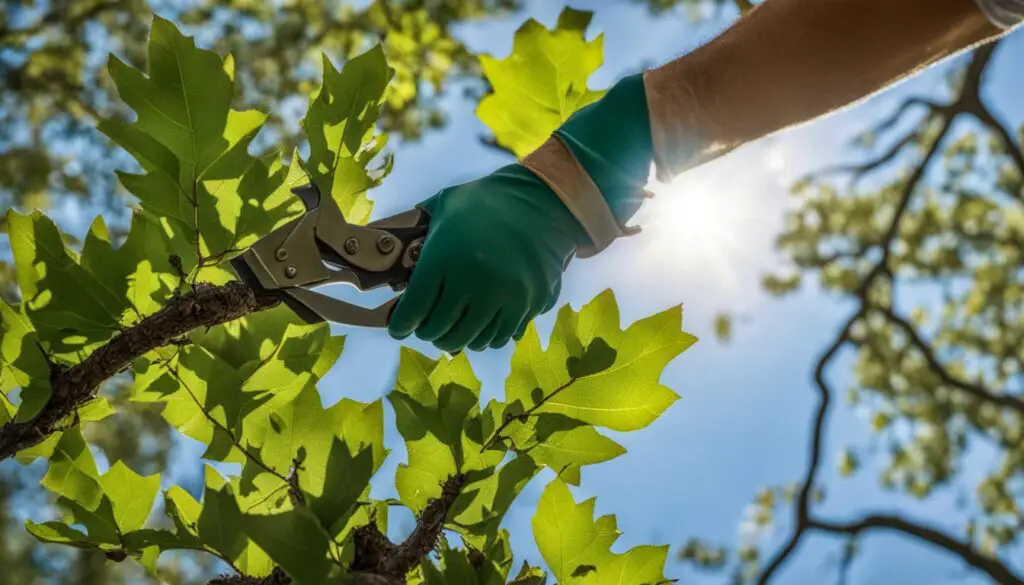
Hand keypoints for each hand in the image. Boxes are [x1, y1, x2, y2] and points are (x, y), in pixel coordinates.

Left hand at [387, 164, 584, 352]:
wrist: (541, 200)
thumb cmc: (486, 201)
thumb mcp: (444, 206)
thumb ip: (418, 229)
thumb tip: (387, 245)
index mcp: (444, 258)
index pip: (413, 311)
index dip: (401, 325)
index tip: (399, 327)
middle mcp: (473, 282)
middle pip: (438, 330)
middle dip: (427, 331)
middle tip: (426, 326)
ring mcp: (504, 297)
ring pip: (469, 340)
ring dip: (456, 337)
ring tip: (453, 327)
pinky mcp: (529, 305)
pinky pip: (499, 337)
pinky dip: (485, 336)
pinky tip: (479, 324)